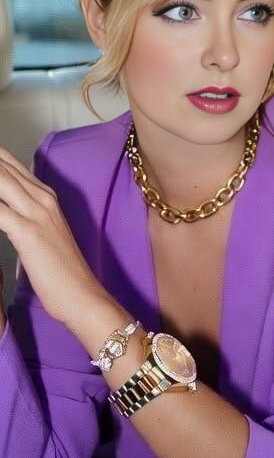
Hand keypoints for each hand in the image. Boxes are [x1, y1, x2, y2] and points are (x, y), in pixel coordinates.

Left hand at [0, 147, 106, 326]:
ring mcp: (36, 212)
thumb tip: (3, 213)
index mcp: (45, 196)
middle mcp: (42, 198)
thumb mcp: (42, 235)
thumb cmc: (60, 272)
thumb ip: (21, 217)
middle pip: (1, 166)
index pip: (9, 163)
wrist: (81, 295)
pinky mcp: (27, 231)